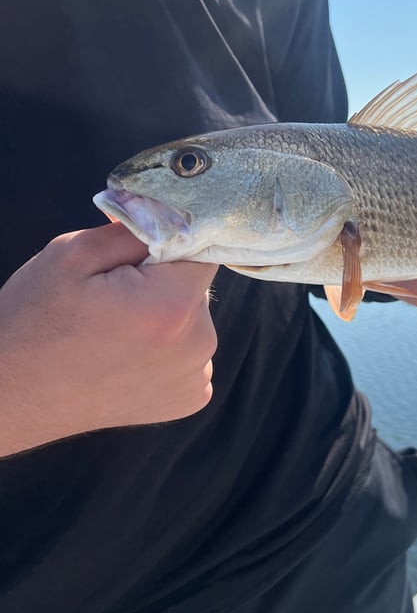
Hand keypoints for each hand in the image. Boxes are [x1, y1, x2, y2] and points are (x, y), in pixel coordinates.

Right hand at [0, 224, 217, 456]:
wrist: (14, 394)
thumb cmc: (35, 321)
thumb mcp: (74, 254)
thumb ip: (135, 228)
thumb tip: (172, 212)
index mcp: (173, 304)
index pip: (201, 249)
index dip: (167, 248)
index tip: (132, 262)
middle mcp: (197, 344)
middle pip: (196, 289)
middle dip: (164, 284)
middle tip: (112, 301)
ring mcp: (195, 378)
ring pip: (194, 323)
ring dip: (166, 320)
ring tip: (114, 335)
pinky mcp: (189, 400)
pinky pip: (189, 357)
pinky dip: (166, 353)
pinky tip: (125, 359)